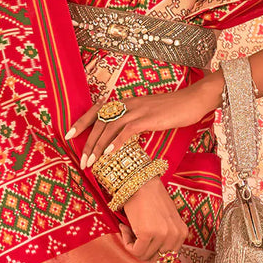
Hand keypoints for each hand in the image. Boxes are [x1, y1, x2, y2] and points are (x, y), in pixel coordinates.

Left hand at [67, 72, 223, 168]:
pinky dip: (116, 142)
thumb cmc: (174, 110)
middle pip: (100, 121)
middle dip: (87, 141)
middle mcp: (129, 103)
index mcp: (127, 102)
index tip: (69, 135)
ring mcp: (138, 110)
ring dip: (98, 146)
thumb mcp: (150, 114)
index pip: (98, 110)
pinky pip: (127, 131)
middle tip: (81, 160)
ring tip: (91, 163)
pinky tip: (109, 154)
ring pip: (110, 127)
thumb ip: (135, 123)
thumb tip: (122, 139)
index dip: (82, 122)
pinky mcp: (149, 118)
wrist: (194, 100)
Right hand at [120, 177, 187, 262]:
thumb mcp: (161, 221)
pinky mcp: (149, 233)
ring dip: (133, 245)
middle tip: (133, 256)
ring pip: (144, 256)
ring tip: (129, 227)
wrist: (138, 180)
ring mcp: (163, 234)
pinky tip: (125, 225)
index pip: (170, 260)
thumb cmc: (147, 199)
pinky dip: (127, 241)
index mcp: (182, 232)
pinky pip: (135, 250)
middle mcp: (176, 235)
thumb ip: (161, 241)